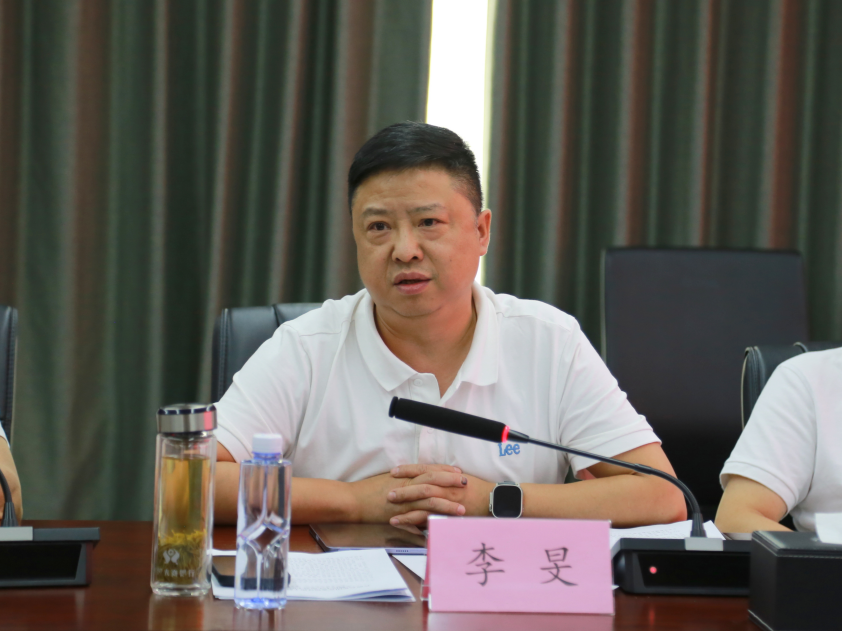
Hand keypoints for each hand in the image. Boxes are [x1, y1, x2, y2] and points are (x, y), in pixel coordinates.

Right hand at [348, 464, 464, 523]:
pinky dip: (431, 520)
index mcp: (404, 476)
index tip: (457, 472)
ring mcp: (404, 499)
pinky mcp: (400, 514)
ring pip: (430, 499)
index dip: (444, 471)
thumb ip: (403, 481)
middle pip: (433, 480)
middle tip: (466, 483)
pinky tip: (443, 525)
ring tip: (461, 509)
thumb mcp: (387, 480)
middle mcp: (406, 485)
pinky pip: (419, 517)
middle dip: (450, 482)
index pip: (428, 470)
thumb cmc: (367, 490)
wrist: (352, 500)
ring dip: (447, 504)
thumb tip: (415, 481)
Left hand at [386, 464, 493, 525]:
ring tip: (391, 514)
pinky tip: (406, 526)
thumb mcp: (461, 478)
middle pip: (421, 485)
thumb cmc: (478, 489)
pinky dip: (418, 522)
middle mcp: (447, 486)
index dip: (408, 469)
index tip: (394, 471)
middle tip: (388, 493)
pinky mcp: (451, 515)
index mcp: (448, 475)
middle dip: (404, 489)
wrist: (495, 500)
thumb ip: (445, 477)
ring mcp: (449, 501)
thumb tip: (429, 476)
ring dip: (406, 509)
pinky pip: (432, 519)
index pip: (425, 469)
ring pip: (424, 503)